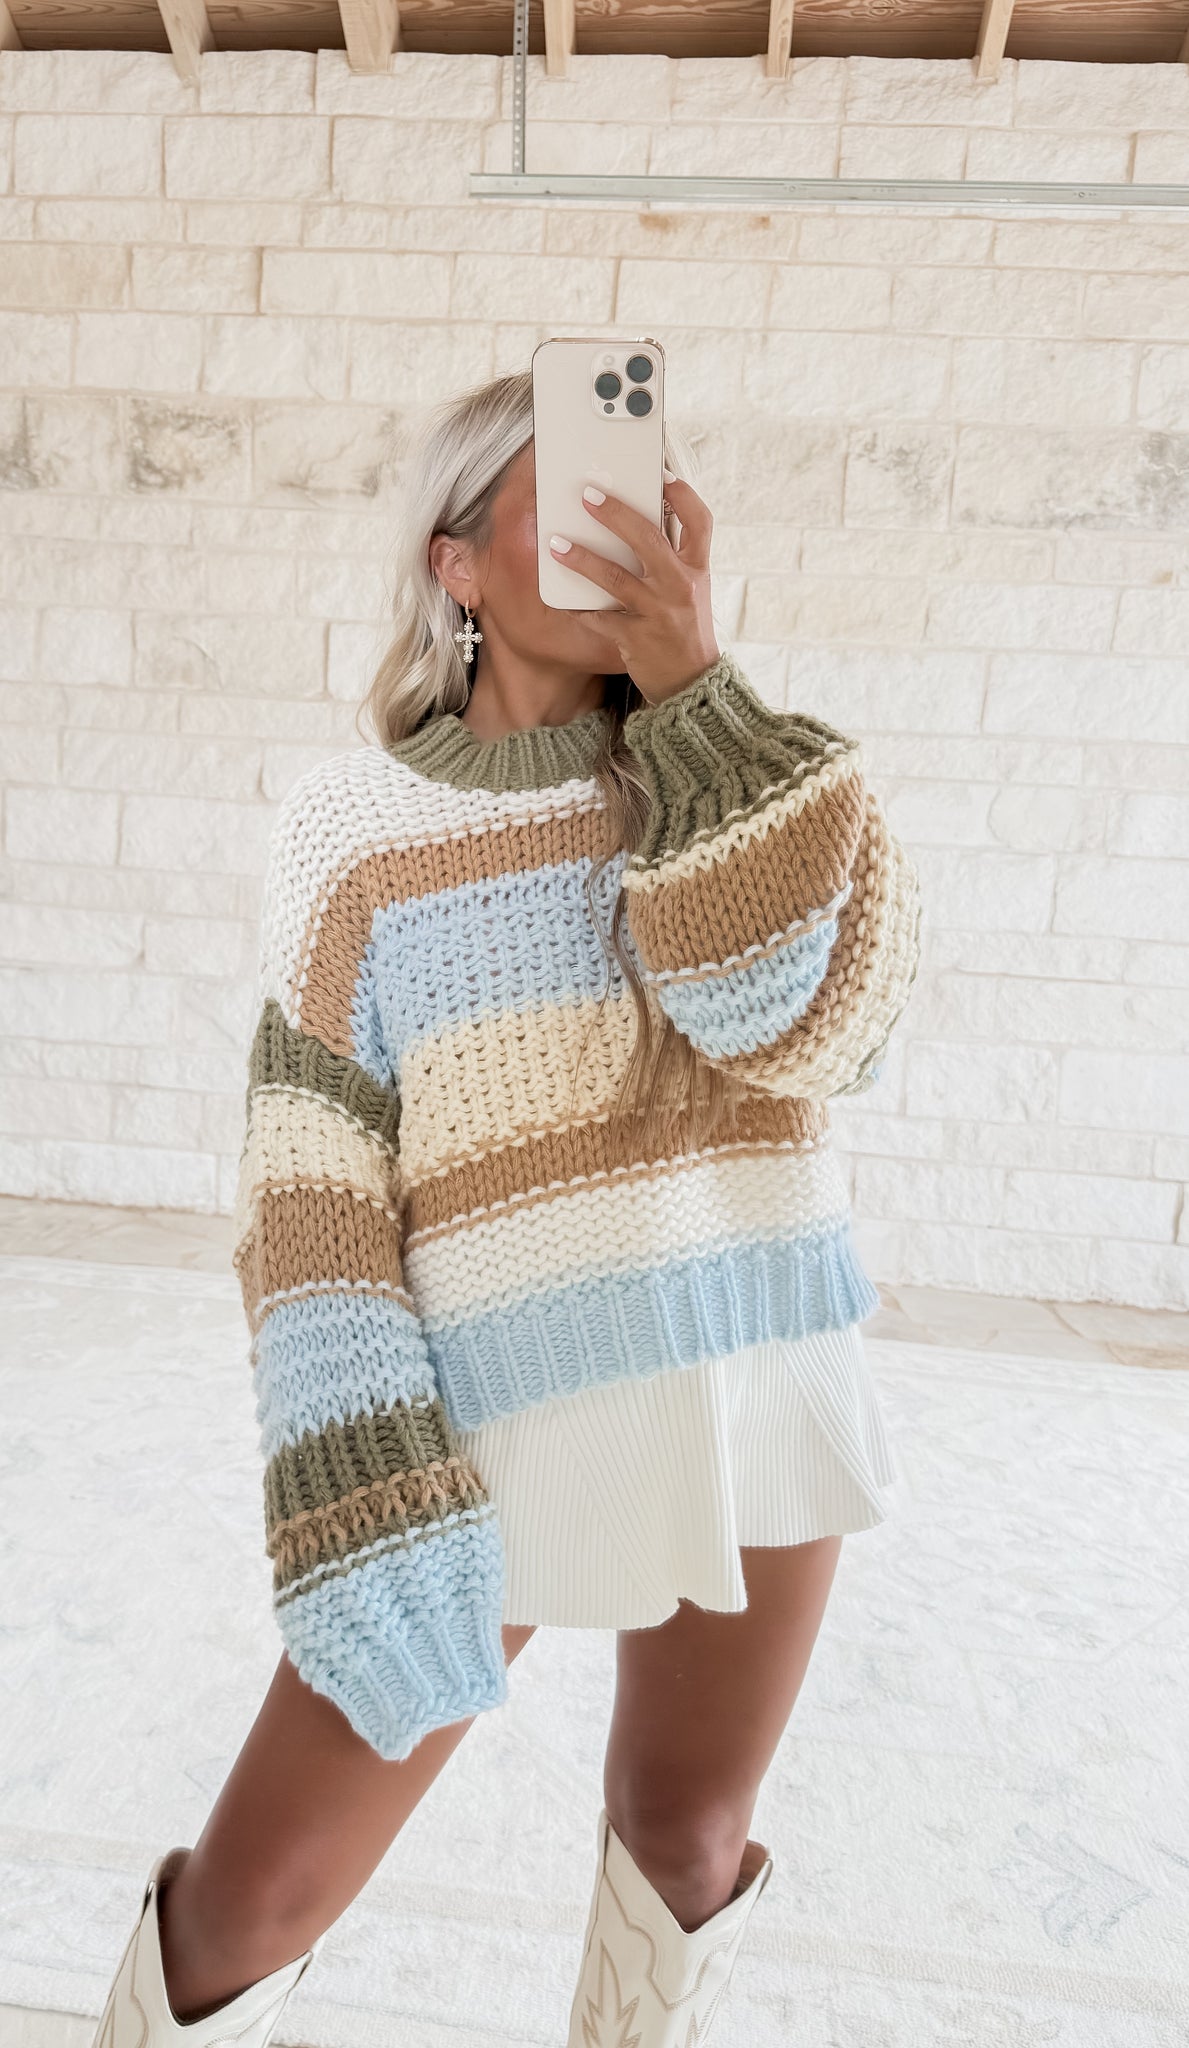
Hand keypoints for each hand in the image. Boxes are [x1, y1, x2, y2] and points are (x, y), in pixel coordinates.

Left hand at [547, 473, 719, 704]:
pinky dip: (578, 608)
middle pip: (648, 539)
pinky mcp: (637, 639)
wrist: (692, 684)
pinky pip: (599, 618)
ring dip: (581, 559)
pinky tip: (560, 598)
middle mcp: (681, 586)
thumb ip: (672, 558)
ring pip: (615, 578)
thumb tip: (642, 521)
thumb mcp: (692, 590)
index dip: (682, 494)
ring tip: (555, 545)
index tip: (661, 475)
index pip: (699, 520)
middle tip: (586, 496)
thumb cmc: (686, 629)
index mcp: (698, 569)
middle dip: (615, 514)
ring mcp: (659, 613)